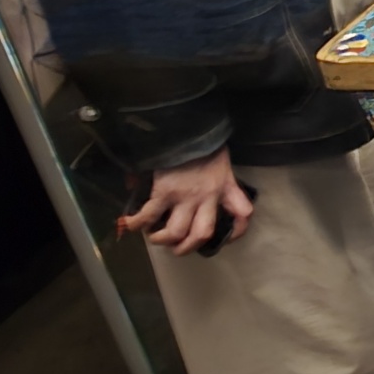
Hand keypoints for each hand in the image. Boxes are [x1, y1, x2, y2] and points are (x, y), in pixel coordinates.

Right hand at [121, 147, 252, 255]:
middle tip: (177, 246)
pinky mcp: (165, 192)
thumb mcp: (218, 158)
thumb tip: (189, 191)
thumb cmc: (203, 140)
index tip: (228, 236)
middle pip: (202, 234)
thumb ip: (209, 176)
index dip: (238, 230)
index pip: (243, 212)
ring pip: (176, 232)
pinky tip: (130, 224)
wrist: (187, 126)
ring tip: (155, 236)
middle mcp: (208, 196)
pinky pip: (149, 216)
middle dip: (187, 247)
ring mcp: (186, 196)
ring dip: (162, 239)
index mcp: (225, 185)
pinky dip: (137, 223)